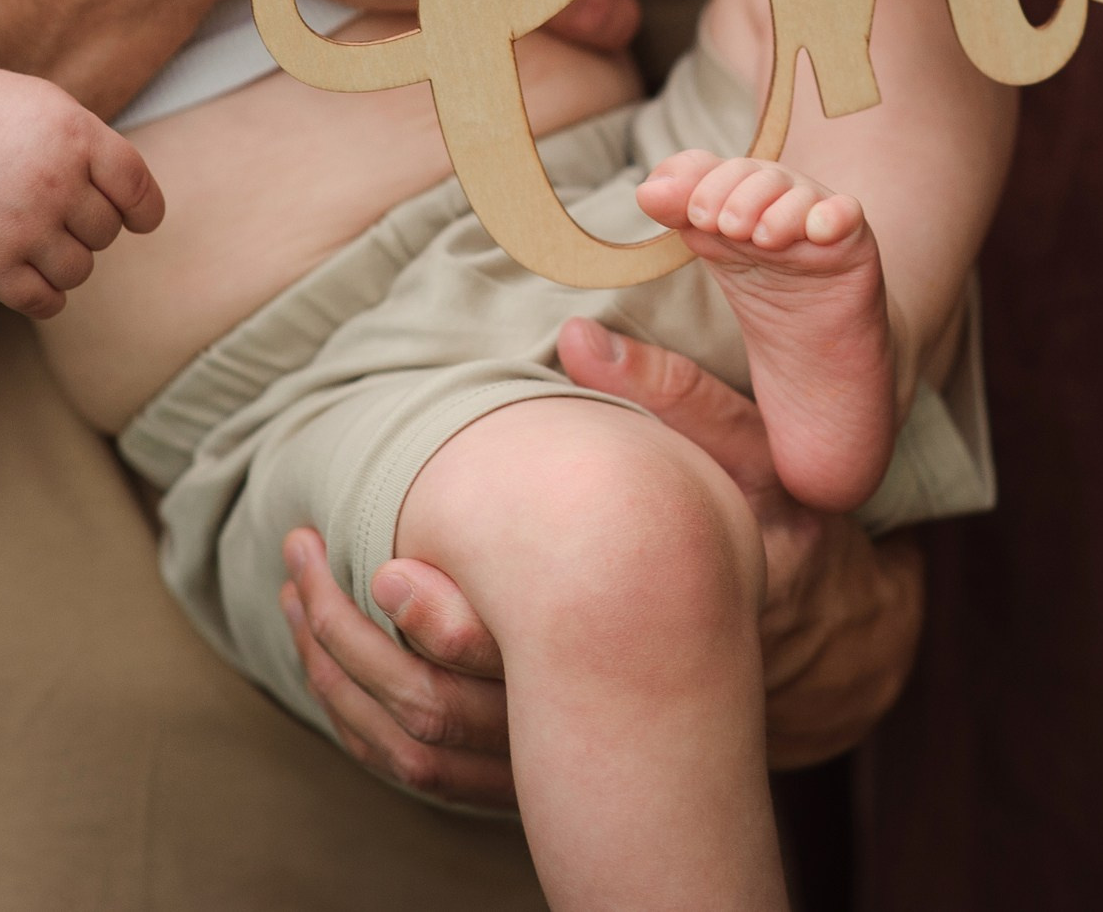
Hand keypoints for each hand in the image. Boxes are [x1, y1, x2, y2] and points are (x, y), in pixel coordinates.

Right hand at [0, 65, 163, 317]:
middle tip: (50, 204)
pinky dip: (46, 297)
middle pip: (106, 233)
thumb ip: (103, 156)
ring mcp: (19, 223)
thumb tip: (142, 215)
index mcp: (78, 137)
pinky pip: (40, 300)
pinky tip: (34, 276)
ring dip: (65, 259)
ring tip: (36, 233)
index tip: (136, 218)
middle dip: (87, 224)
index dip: (143, 212)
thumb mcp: (59, 110)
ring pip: (79, 270)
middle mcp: (53, 181)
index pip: (138, 193)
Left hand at [281, 318, 923, 806]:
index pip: (515, 668)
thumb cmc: (776, 526)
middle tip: (297, 565)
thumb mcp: (749, 458)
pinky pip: (433, 768)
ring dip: (342, 682)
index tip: (380, 565)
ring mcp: (565, 744)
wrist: (804, 618)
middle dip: (347, 645)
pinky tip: (331, 655)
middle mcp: (596, 714)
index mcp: (637, 643)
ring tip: (298, 597)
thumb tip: (580, 335)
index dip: (433, 625)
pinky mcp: (545, 752)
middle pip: (439, 717)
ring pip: (423, 750)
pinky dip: (365, 718)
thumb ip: (675, 398)